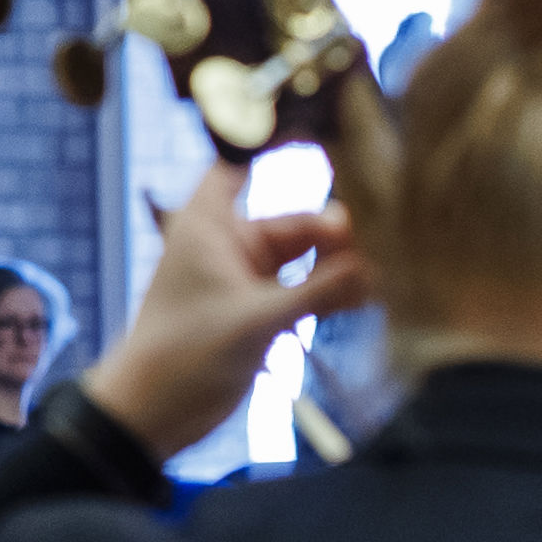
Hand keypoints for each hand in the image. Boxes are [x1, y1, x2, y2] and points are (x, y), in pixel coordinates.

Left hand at [82, 161, 369, 458]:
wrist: (153, 412)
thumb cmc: (185, 353)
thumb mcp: (257, 319)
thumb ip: (319, 291)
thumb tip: (376, 268)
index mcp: (210, 226)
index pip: (240, 165)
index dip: (274, 145)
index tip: (323, 129)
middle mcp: (230, 245)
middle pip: (293, 220)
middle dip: (336, 228)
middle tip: (384, 235)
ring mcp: (248, 280)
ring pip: (306, 259)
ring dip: (341, 265)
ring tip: (387, 270)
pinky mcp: (261, 312)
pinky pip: (306, 292)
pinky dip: (333, 293)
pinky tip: (372, 295)